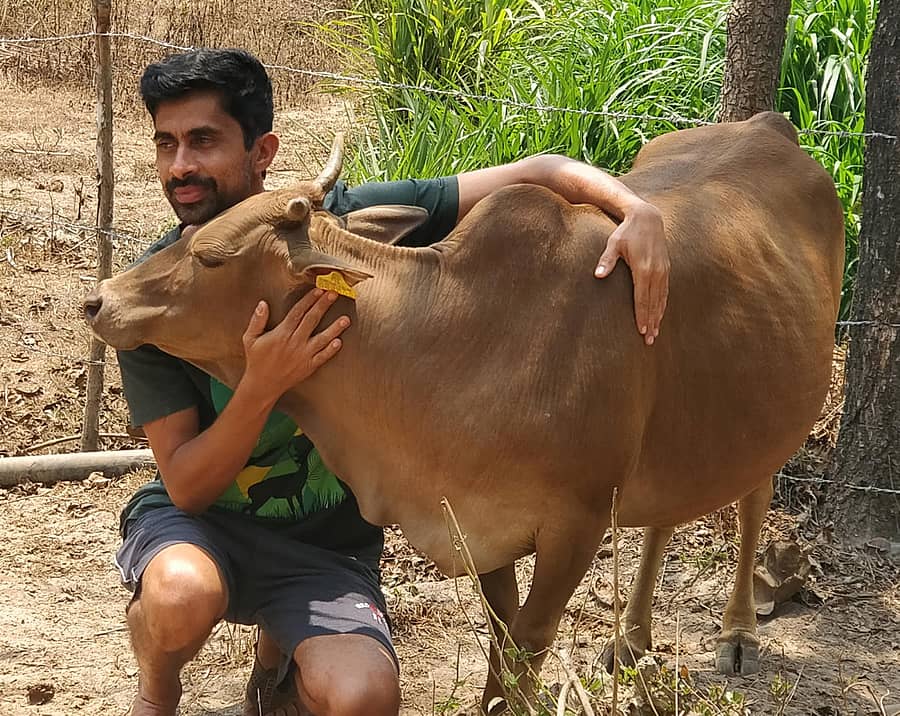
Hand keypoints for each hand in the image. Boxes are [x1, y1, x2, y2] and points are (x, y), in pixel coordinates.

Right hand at [240, 289, 349, 401]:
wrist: (262, 385)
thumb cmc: (256, 360)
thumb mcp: (250, 338)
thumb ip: (257, 320)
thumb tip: (263, 303)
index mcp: (281, 333)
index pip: (298, 312)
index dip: (309, 300)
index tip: (318, 290)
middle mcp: (294, 343)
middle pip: (311, 320)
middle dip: (323, 306)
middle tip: (334, 294)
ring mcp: (303, 355)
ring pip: (321, 339)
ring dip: (334, 328)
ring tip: (346, 319)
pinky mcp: (309, 366)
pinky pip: (322, 357)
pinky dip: (331, 350)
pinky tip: (339, 342)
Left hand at [594, 203, 668, 344]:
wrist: (648, 217)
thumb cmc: (626, 232)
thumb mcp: (613, 244)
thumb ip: (606, 260)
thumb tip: (597, 275)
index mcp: (643, 268)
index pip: (642, 298)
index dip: (642, 316)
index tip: (641, 331)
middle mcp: (656, 272)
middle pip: (653, 302)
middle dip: (651, 322)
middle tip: (649, 340)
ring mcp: (663, 270)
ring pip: (661, 299)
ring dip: (658, 317)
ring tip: (655, 334)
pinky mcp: (666, 268)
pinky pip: (665, 291)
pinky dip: (663, 305)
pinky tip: (660, 315)